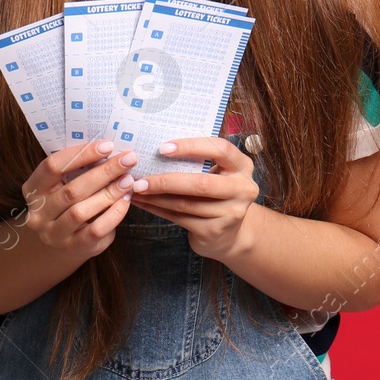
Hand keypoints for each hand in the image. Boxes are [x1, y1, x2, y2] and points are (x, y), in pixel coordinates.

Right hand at [20, 140, 138, 263]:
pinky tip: (125, 201)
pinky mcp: (72, 248)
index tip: (108, 146)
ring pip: (81, 211)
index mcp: (33, 189)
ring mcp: (54, 233)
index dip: (81, 154)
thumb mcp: (64, 184)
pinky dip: (113, 214)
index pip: (52, 167)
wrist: (64, 242)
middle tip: (127, 159)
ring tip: (128, 180)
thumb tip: (110, 149)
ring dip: (109, 193)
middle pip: (71, 190)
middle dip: (104, 172)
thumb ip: (78, 169)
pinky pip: (95, 230)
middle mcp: (38, 213)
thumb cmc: (69, 203)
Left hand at [128, 136, 258, 262]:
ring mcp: (230, 213)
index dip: (192, 146)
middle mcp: (242, 189)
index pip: (220, 149)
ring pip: (185, 204)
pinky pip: (179, 218)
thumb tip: (158, 146)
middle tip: (140, 178)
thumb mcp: (219, 173)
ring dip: (156, 196)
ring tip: (136, 190)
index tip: (163, 148)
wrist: (229, 233)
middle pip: (200, 183)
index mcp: (243, 166)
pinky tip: (144, 203)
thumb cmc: (217, 193)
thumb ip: (199, 161)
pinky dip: (158, 209)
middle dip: (166, 180)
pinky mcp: (214, 231)